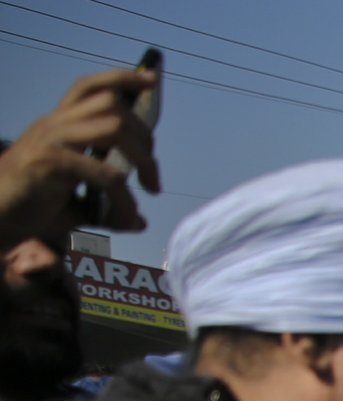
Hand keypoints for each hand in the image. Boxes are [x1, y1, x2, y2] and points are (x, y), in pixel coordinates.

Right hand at [0, 67, 160, 240]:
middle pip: (112, 105)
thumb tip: (140, 221)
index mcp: (59, 124)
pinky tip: (128, 216)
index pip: (91, 88)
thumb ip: (109, 205)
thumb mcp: (78, 205)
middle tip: (152, 175)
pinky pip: (104, 173)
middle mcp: (54, 124)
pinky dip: (124, 197)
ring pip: (113, 128)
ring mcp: (51, 140)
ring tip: (149, 187)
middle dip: (145, 136)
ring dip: (142, 158)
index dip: (122, 78)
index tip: (152, 80)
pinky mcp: (49, 162)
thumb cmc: (32, 207)